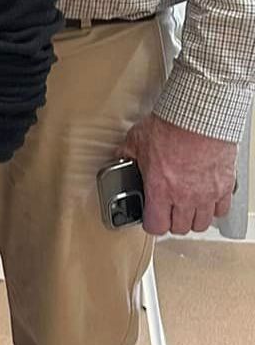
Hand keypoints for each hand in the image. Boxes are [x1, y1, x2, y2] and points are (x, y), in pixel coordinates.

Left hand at [120, 114, 237, 235]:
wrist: (198, 116)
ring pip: (201, 223)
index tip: (150, 219)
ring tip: (186, 208)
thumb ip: (127, 155)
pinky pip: (221, 210)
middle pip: (180, 228)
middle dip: (171, 222)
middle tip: (167, 212)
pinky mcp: (224, 187)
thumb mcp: (136, 140)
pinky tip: (205, 199)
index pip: (156, 226)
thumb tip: (120, 159)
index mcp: (160, 189)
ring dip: (192, 218)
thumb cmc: (169, 126)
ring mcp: (207, 194)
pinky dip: (213, 208)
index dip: (151, 225)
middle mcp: (184, 196)